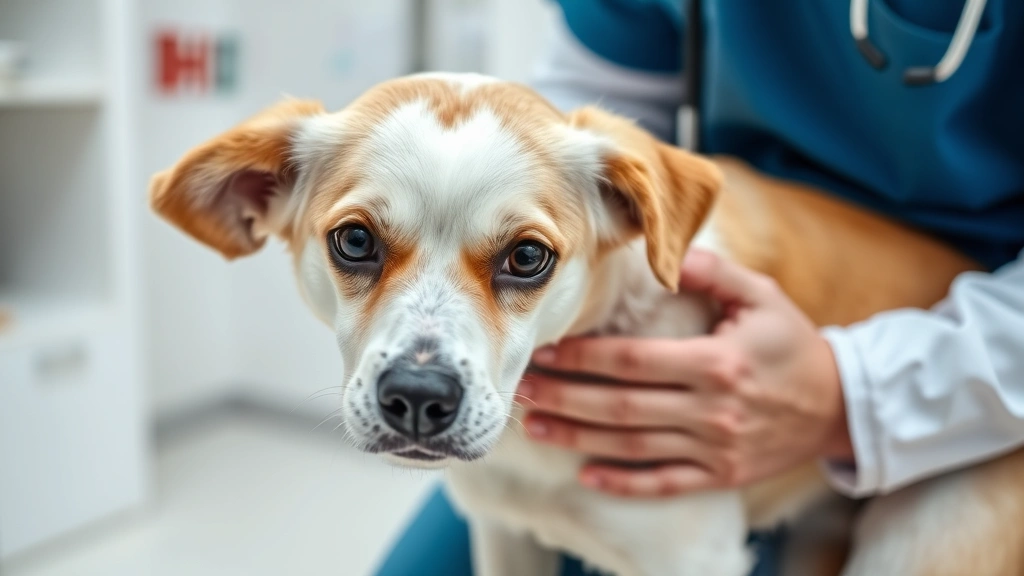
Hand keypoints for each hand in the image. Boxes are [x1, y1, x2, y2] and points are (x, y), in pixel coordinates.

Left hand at [517, 249, 850, 497]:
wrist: (839, 407)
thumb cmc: (792, 344)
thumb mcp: (762, 296)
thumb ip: (713, 273)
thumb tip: (665, 256)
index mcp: (717, 362)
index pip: (634, 361)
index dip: (584, 357)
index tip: (545, 349)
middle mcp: (712, 410)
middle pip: (621, 407)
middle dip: (564, 398)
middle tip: (520, 390)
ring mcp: (715, 449)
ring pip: (632, 446)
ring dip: (578, 438)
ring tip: (533, 426)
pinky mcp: (721, 476)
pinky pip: (664, 484)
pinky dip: (624, 483)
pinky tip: (585, 475)